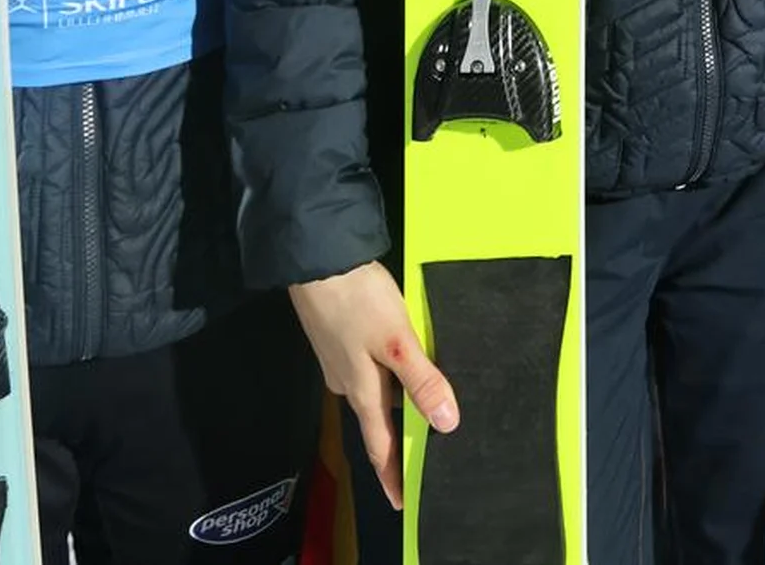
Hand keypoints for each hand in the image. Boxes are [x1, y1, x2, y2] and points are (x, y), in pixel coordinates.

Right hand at [288, 261, 457, 511]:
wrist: (318, 261)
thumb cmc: (359, 301)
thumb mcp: (397, 341)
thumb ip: (421, 381)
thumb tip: (447, 424)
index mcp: (363, 392)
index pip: (380, 447)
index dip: (392, 475)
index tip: (401, 503)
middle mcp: (349, 384)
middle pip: (377, 423)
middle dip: (397, 443)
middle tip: (422, 456)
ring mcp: (341, 362)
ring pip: (374, 394)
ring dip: (395, 407)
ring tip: (422, 411)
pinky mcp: (340, 340)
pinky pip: (368, 370)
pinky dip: (388, 378)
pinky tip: (403, 366)